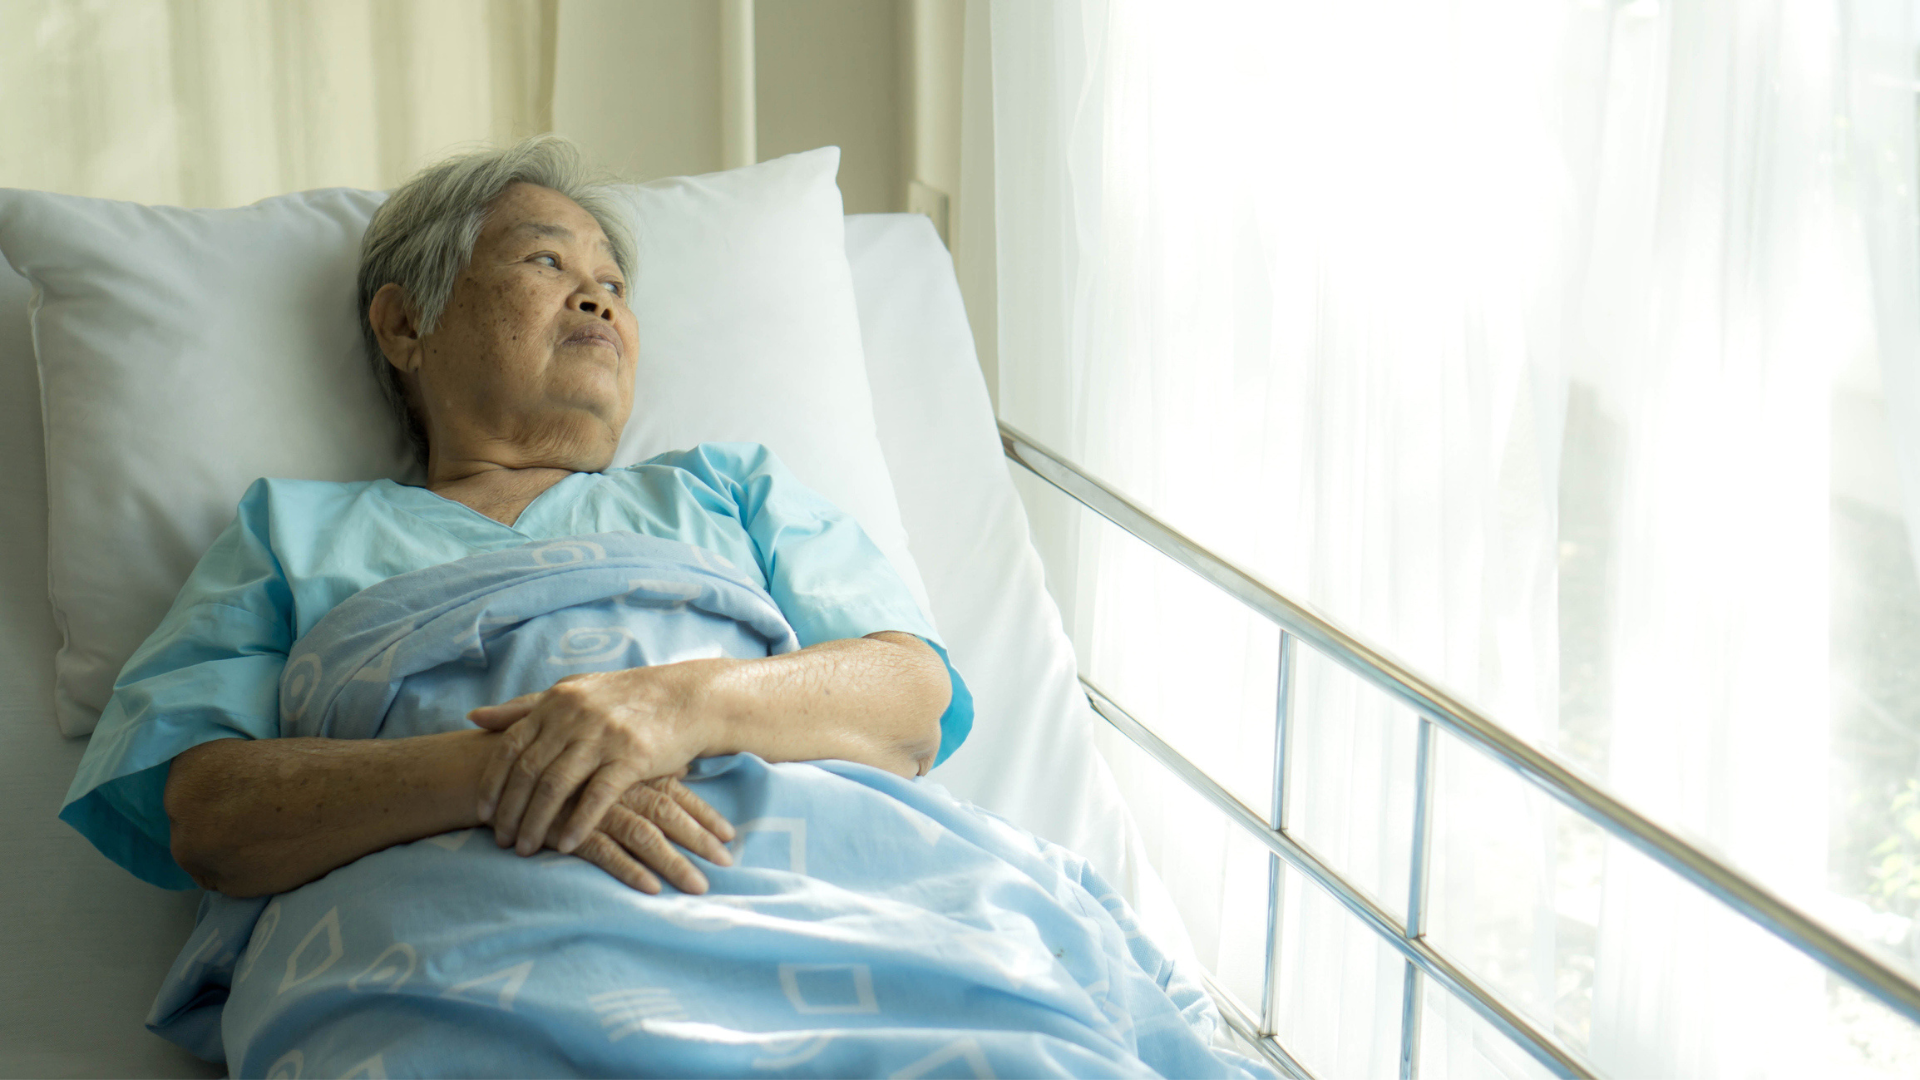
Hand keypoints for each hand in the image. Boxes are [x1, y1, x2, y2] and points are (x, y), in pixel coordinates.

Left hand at [469, 667, 716, 856]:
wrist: (687, 698)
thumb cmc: (627, 699)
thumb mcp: (574, 692)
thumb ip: (526, 707)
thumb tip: (474, 716)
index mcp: (557, 702)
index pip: (511, 746)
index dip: (493, 782)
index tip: (481, 813)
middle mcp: (575, 717)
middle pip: (529, 771)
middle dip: (510, 810)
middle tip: (500, 840)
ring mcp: (603, 736)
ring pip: (556, 786)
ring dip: (536, 822)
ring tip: (525, 849)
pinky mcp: (631, 756)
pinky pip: (596, 796)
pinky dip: (578, 823)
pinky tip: (566, 845)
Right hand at [543, 774, 735, 893]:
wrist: (497, 770)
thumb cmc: (556, 765)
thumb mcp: (600, 757)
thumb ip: (642, 764)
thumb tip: (684, 767)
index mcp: (627, 768)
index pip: (676, 793)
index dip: (704, 814)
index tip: (730, 836)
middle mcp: (617, 786)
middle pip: (668, 814)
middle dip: (700, 841)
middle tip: (727, 864)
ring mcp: (594, 808)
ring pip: (645, 836)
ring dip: (674, 863)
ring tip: (698, 887)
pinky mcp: (570, 830)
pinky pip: (606, 853)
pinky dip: (631, 871)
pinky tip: (652, 889)